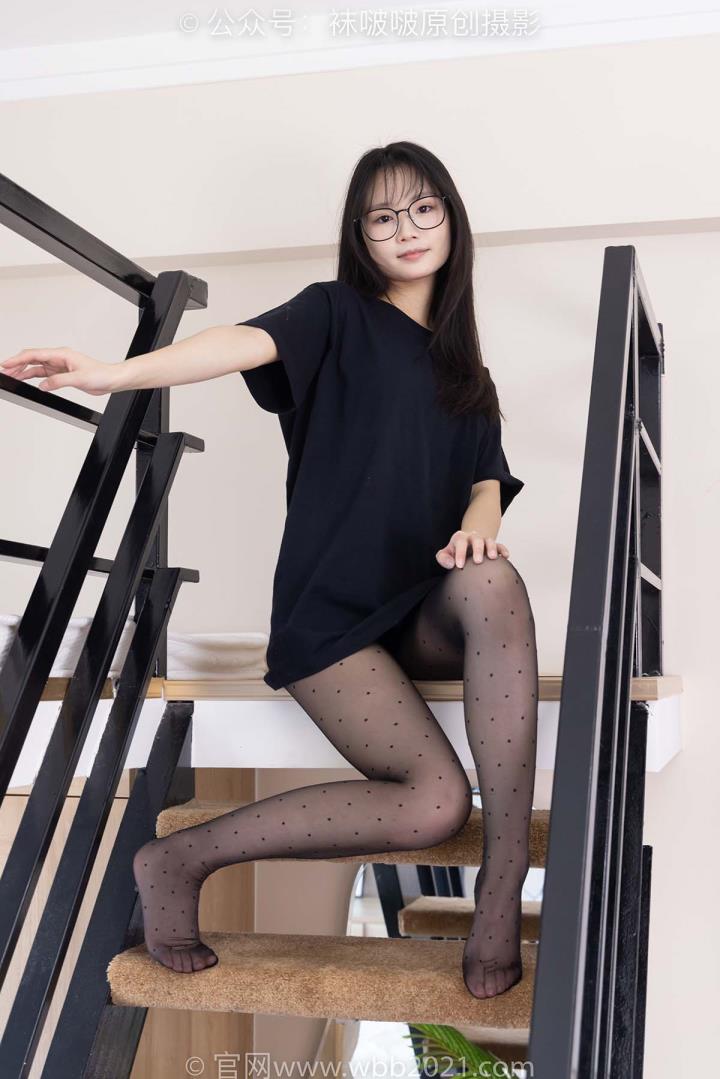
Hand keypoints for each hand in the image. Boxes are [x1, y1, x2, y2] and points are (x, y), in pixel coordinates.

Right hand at [0, 347, 121, 395]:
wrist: (111, 379)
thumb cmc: (100, 374)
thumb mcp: (78, 378)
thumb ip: (59, 381)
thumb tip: (43, 385)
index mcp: (62, 354)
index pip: (35, 355)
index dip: (19, 359)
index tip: (7, 364)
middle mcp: (59, 358)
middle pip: (32, 359)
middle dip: (17, 364)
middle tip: (4, 371)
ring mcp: (60, 366)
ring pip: (36, 367)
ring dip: (24, 371)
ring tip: (11, 376)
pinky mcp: (62, 374)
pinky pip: (44, 374)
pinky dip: (34, 377)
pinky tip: (27, 381)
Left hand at [435, 530, 508, 568]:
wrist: (468, 544)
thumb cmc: (455, 552)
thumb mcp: (446, 553)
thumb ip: (443, 558)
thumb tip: (450, 563)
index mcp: (460, 538)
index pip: (460, 543)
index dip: (460, 553)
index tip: (459, 565)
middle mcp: (473, 537)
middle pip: (477, 540)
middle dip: (477, 550)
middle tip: (478, 561)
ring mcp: (484, 540)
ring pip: (490, 541)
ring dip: (492, 548)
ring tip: (493, 557)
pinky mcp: (494, 545)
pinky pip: (500, 545)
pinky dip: (503, 550)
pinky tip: (506, 556)